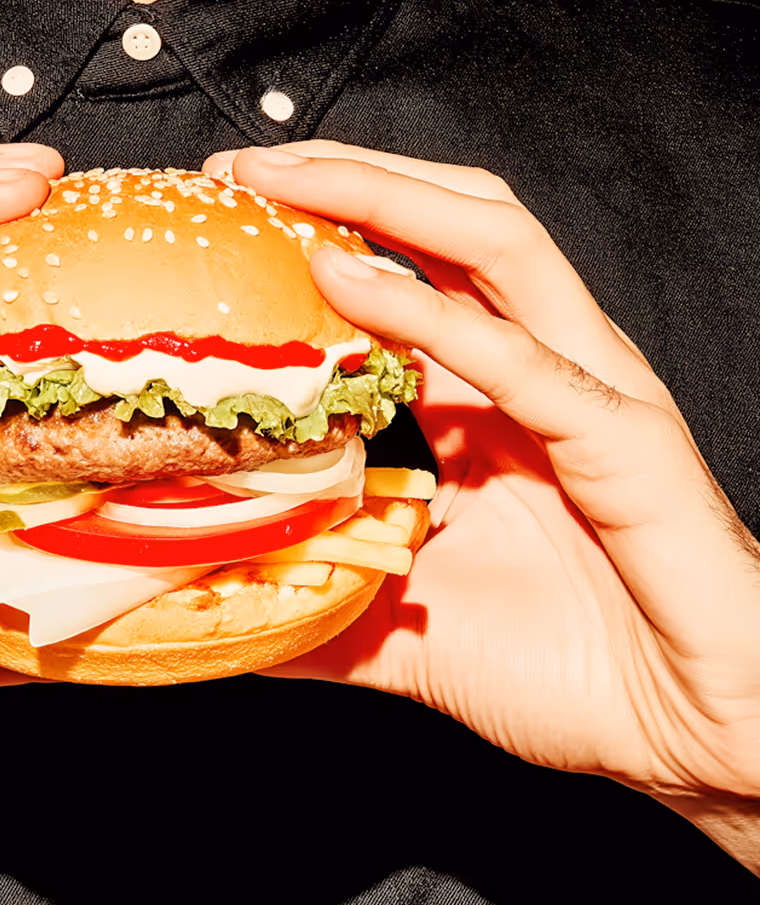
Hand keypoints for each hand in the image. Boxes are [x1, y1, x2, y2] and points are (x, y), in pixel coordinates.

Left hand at [204, 142, 759, 870]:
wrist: (682, 733)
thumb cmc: (565, 673)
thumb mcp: (402, 632)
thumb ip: (318, 602)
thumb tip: (224, 600)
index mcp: (490, 403)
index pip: (408, 276)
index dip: (321, 235)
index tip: (225, 224)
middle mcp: (539, 374)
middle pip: (446, 223)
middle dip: (342, 180)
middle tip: (238, 171)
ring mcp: (586, 394)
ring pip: (493, 244)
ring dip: (380, 199)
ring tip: (279, 182)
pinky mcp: (623, 439)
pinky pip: (523, 357)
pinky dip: (431, 313)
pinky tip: (348, 282)